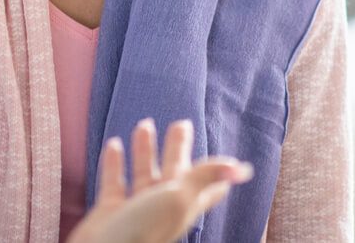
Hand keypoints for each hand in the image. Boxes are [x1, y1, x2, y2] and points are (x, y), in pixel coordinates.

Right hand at [68, 118, 253, 242]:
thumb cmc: (143, 231)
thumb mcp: (178, 198)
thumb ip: (205, 177)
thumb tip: (244, 169)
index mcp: (183, 206)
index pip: (206, 186)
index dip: (217, 173)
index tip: (230, 162)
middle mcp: (161, 209)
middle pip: (174, 173)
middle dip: (177, 149)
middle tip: (181, 123)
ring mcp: (135, 212)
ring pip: (143, 174)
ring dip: (144, 151)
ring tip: (144, 123)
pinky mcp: (110, 213)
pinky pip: (114, 182)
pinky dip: (115, 163)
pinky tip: (114, 144)